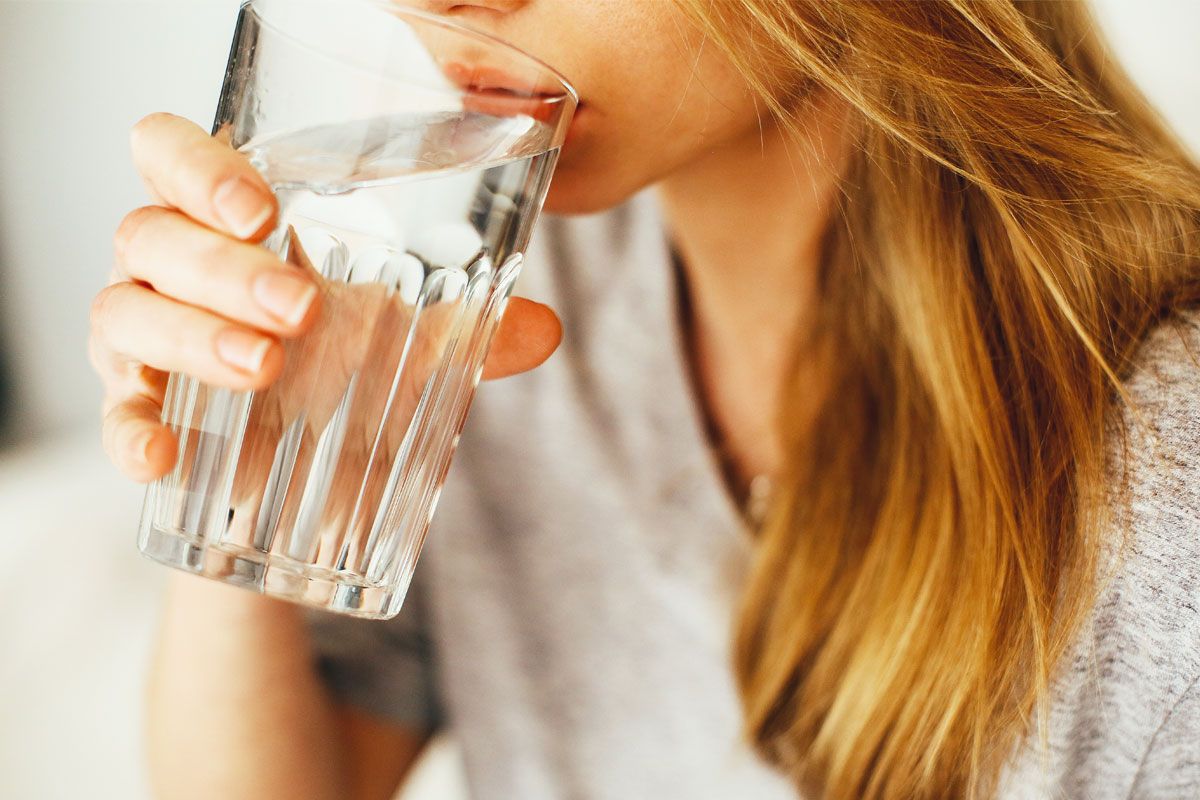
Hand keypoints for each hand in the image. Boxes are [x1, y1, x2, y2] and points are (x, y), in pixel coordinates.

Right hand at [91, 112, 561, 488]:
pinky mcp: (137, 410)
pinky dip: (130, 430)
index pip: (171, 154)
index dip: (199, 167)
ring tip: (266, 367)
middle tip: (300, 308)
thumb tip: (545, 329)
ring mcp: (143, 337)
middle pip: (152, 232)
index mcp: (228, 224)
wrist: (301, 475)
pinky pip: (114, 413)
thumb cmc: (341, 371)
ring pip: (124, 309)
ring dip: (192, 335)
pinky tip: (162, 457)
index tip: (263, 210)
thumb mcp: (405, 345)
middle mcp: (172, 267)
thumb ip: (466, 332)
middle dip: (223, 267)